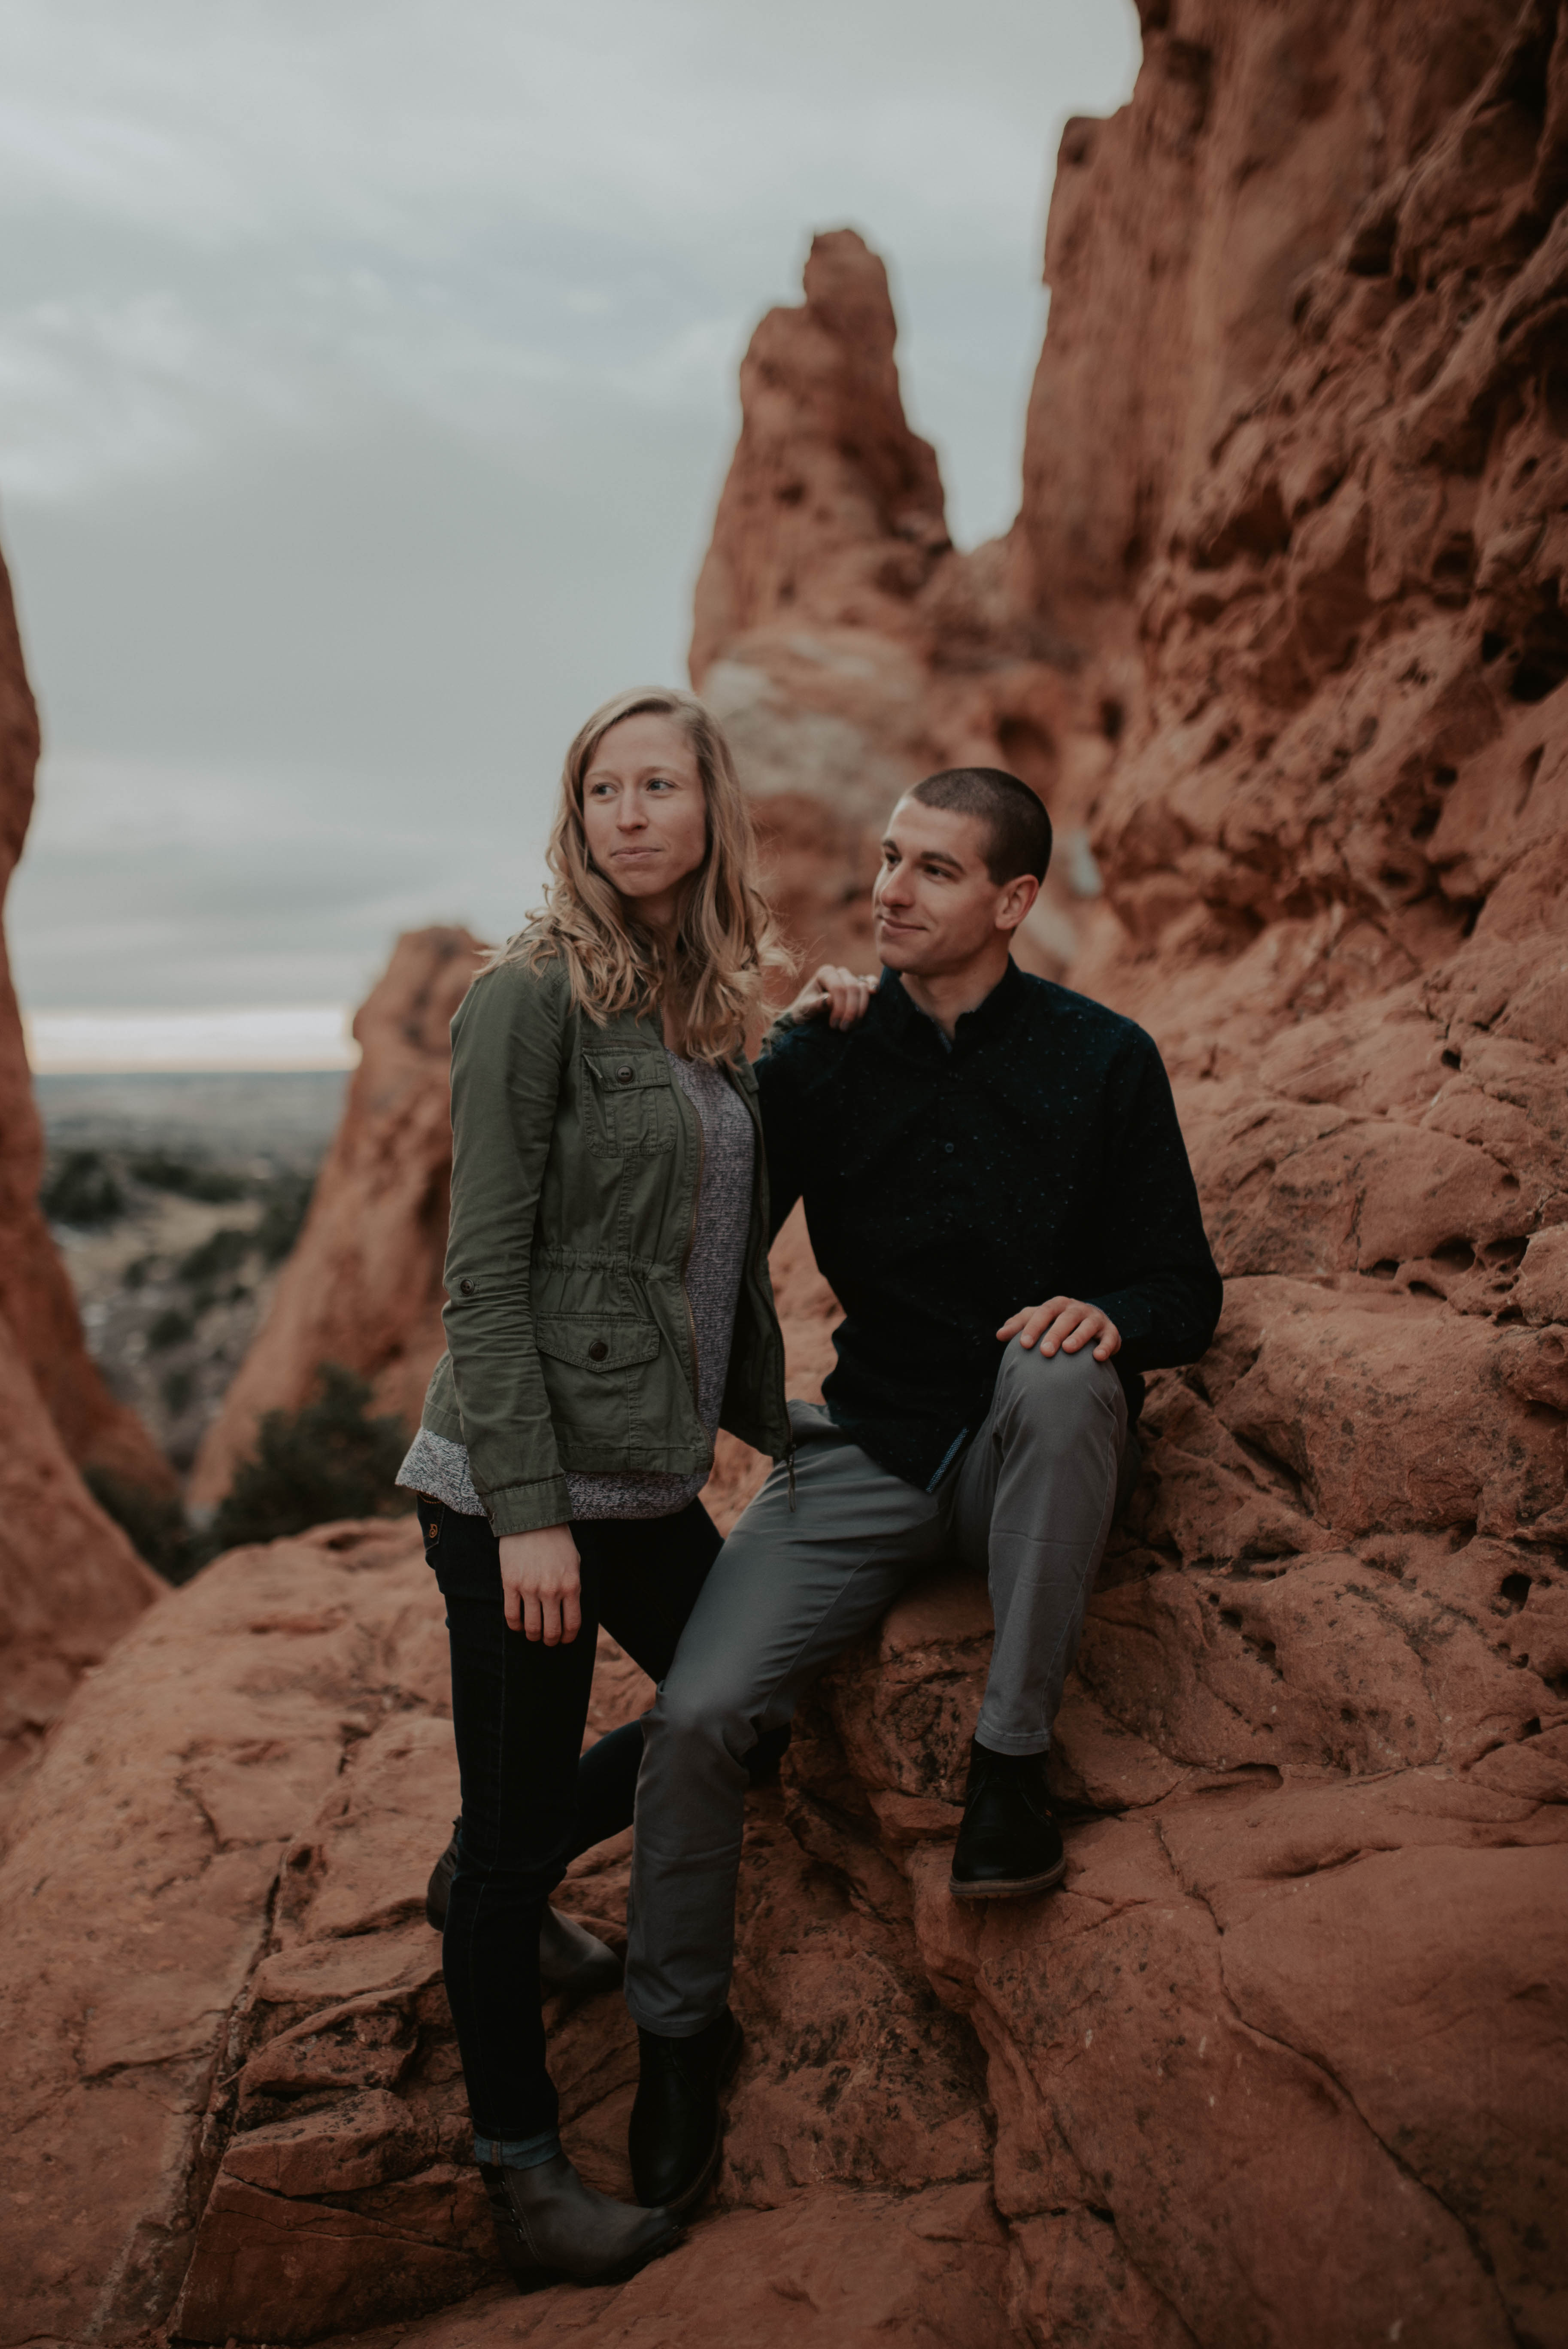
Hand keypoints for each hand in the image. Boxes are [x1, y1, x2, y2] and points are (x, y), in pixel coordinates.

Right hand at [498, 1525, 581, 1642]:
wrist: (532, 1518)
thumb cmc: (557, 1540)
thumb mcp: (574, 1563)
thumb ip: (573, 1588)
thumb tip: (569, 1612)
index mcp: (571, 1586)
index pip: (572, 1624)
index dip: (569, 1638)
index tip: (565, 1640)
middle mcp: (551, 1591)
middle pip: (552, 1631)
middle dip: (551, 1640)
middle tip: (549, 1640)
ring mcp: (529, 1589)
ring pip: (532, 1627)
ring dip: (533, 1636)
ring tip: (533, 1634)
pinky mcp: (510, 1584)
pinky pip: (511, 1615)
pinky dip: (516, 1626)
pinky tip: (519, 1625)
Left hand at [787, 963, 877, 1030]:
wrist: (809, 1017)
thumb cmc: (805, 1011)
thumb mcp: (805, 1010)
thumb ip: (815, 1004)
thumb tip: (829, 999)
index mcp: (825, 973)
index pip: (838, 988)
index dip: (839, 1007)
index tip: (834, 1026)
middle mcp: (839, 973)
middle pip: (852, 988)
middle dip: (850, 1010)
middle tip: (844, 1029)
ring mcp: (850, 978)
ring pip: (863, 988)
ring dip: (860, 1009)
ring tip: (851, 1026)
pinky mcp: (859, 986)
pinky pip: (870, 982)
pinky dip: (874, 985)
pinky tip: (874, 993)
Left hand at [997, 1298, 1121, 1361]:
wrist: (1089, 1323)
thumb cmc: (1056, 1323)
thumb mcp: (1038, 1319)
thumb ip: (1019, 1325)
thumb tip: (999, 1335)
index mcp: (1057, 1305)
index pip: (1044, 1312)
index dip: (1034, 1326)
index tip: (1024, 1344)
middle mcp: (1076, 1309)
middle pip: (1065, 1318)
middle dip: (1055, 1333)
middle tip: (1045, 1352)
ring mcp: (1095, 1318)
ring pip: (1087, 1325)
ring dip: (1079, 1336)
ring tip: (1068, 1349)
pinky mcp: (1110, 1331)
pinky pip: (1110, 1337)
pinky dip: (1105, 1346)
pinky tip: (1098, 1357)